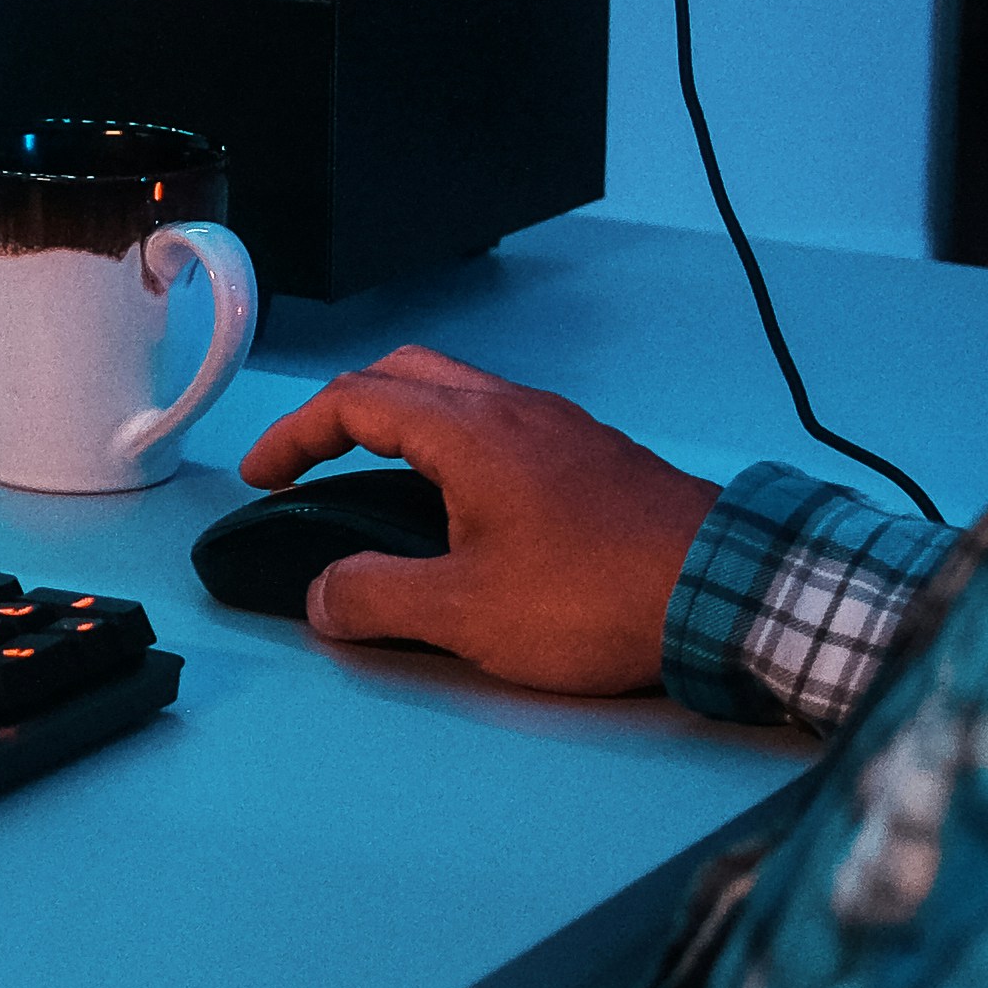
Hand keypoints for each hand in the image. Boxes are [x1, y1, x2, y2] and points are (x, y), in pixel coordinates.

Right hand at [233, 348, 717, 698]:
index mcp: (468, 432)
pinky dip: (456, 444)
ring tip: (379, 483)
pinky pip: (504, 424)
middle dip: (344, 410)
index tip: (264, 476)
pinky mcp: (597, 456)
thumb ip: (379, 598)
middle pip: (406, 373)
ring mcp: (562, 427)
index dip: (295, 435)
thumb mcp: (466, 613)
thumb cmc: (594, 597)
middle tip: (311, 461)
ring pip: (461, 394)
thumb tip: (324, 597)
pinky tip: (466, 505)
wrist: (723, 589)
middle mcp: (514, 410)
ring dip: (405, 422)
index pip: (354, 401)